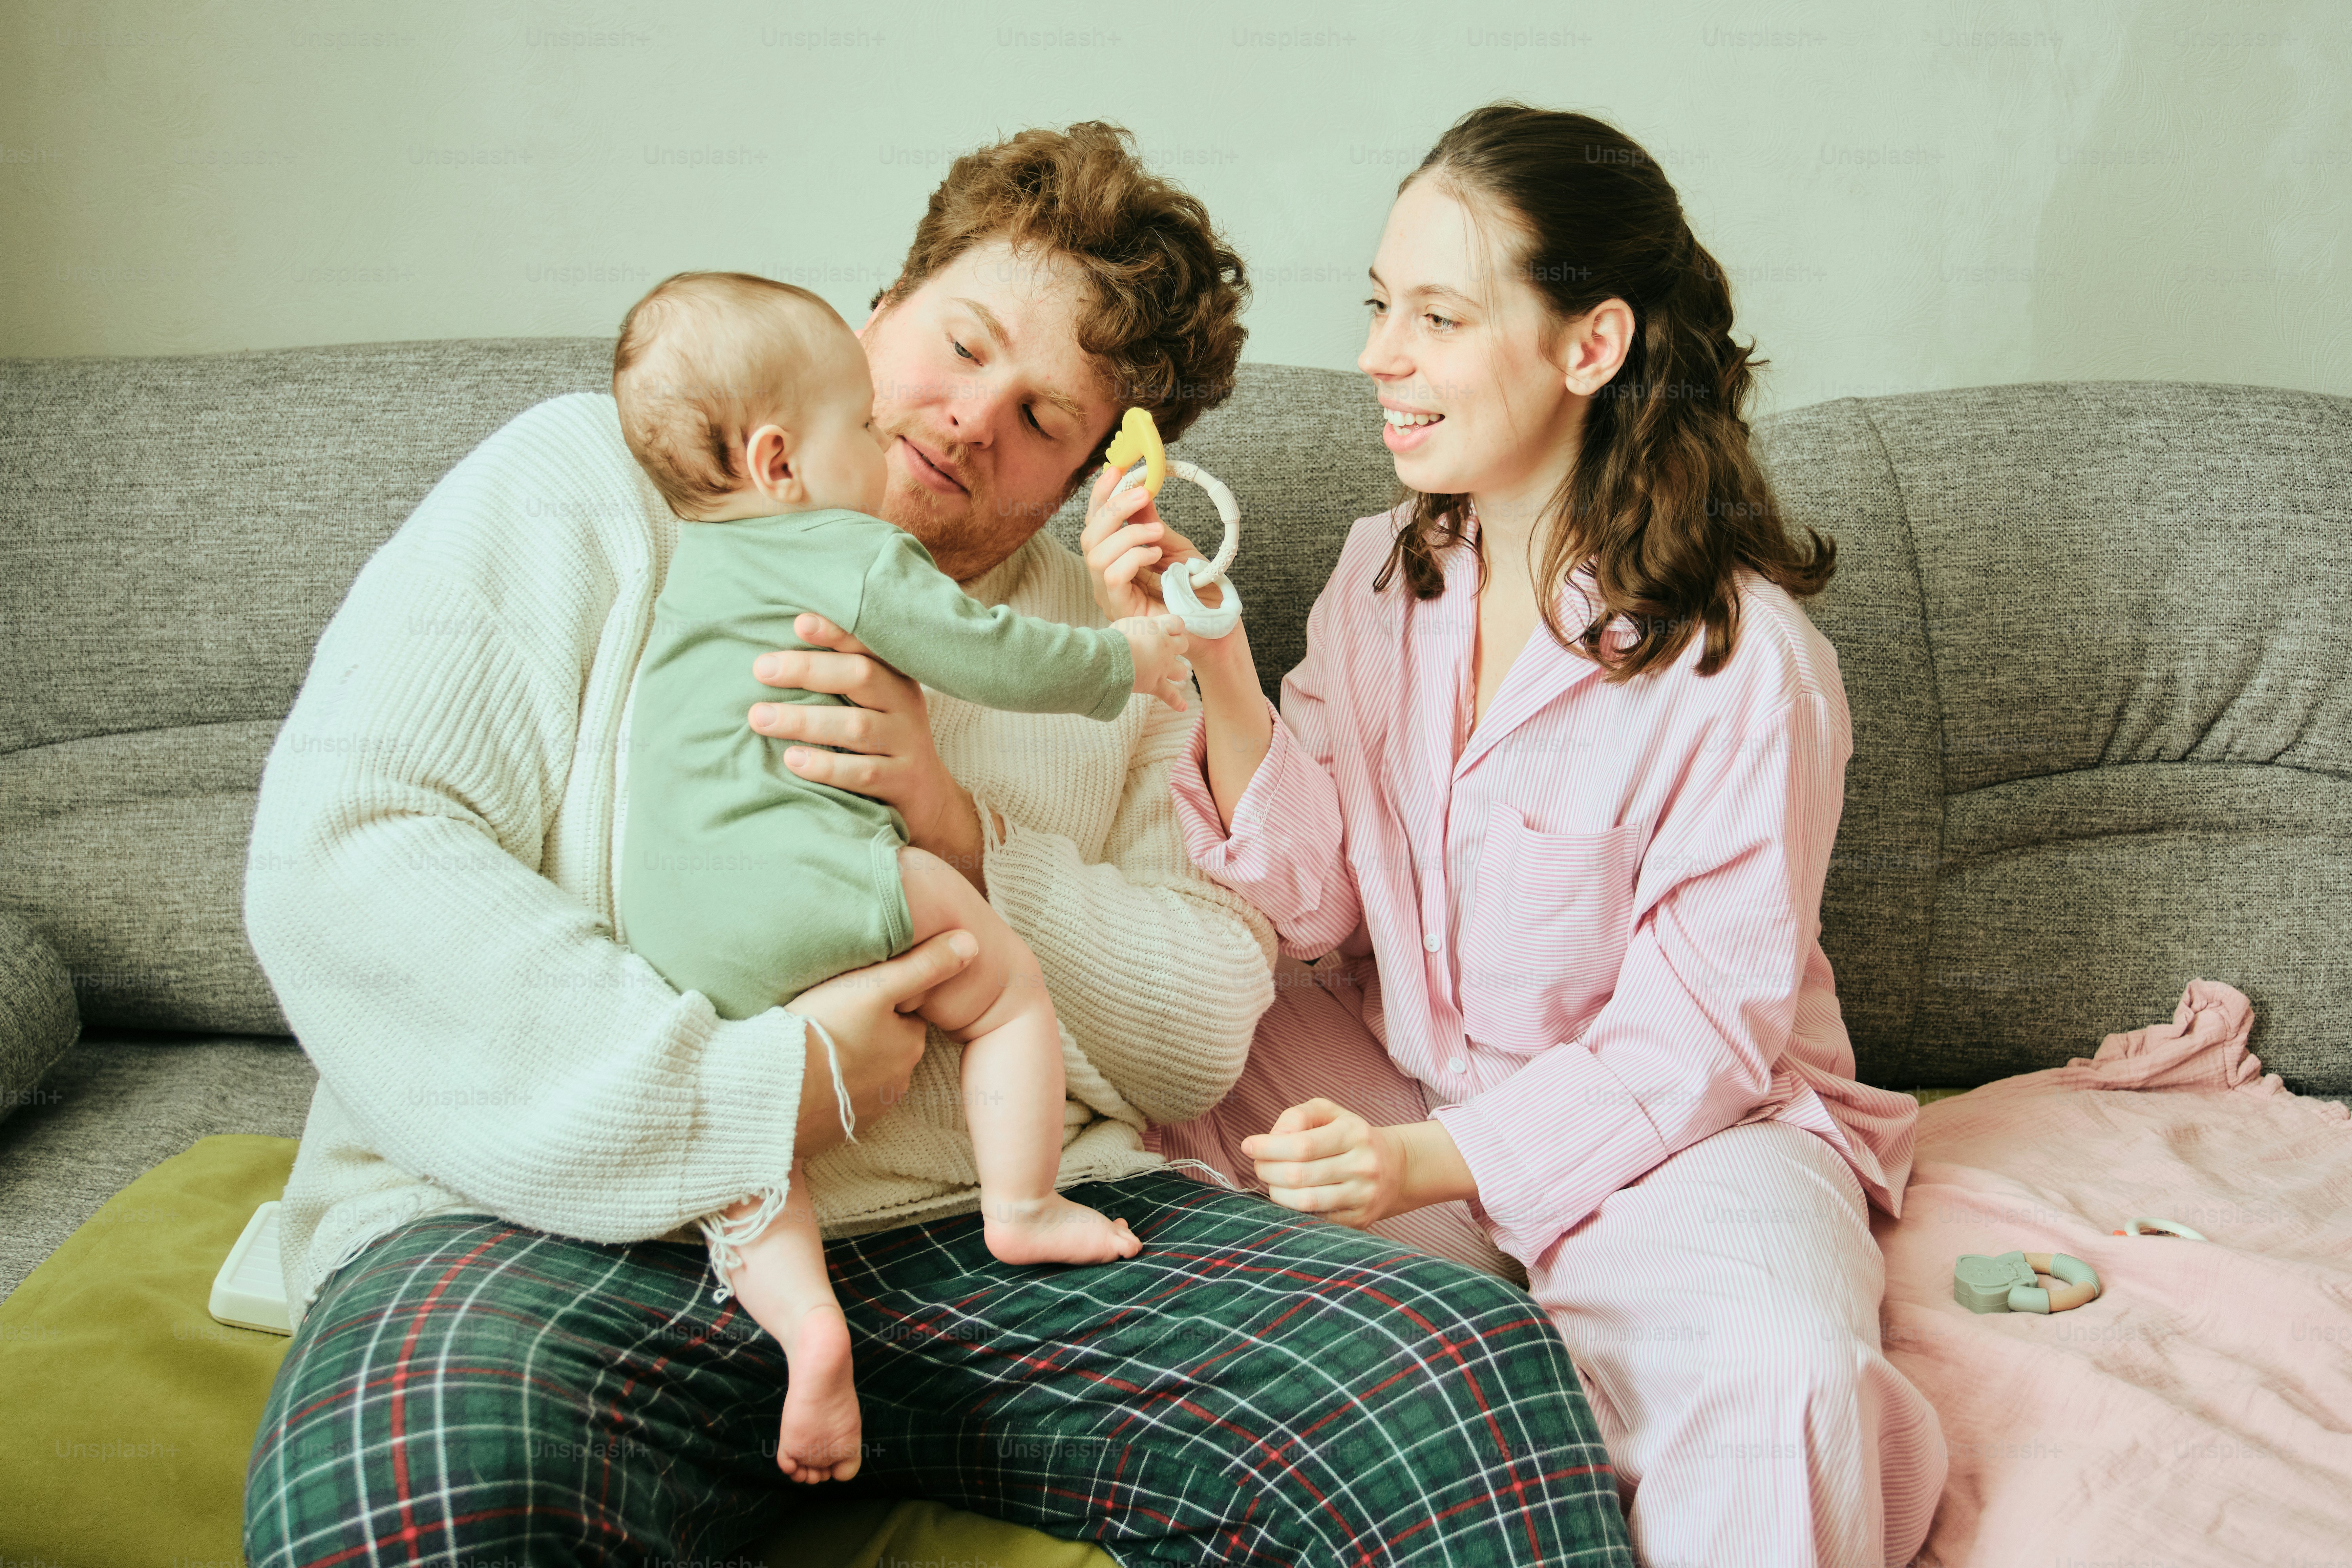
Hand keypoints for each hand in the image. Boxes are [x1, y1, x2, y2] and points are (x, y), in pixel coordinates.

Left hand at [749, 614, 990, 884]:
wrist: (928, 798)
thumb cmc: (881, 741)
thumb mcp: (873, 703)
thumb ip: (838, 678)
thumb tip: (774, 658)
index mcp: (895, 677)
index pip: (866, 645)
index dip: (835, 633)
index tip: (798, 624)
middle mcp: (904, 705)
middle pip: (860, 676)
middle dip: (808, 670)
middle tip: (761, 669)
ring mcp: (906, 744)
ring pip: (856, 726)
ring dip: (804, 720)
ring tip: (759, 717)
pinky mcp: (901, 781)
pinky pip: (861, 772)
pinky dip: (825, 765)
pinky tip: (792, 760)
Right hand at [784, 929, 978, 1157]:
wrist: (777, 1090)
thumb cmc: (825, 1030)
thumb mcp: (875, 986)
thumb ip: (924, 965)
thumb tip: (972, 944)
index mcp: (910, 1047)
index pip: (906, 1016)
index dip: (881, 1002)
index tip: (854, 997)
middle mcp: (897, 1083)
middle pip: (886, 1045)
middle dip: (866, 1033)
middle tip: (830, 1018)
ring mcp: (868, 1109)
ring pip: (864, 1072)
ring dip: (846, 1061)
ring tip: (815, 1044)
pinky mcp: (839, 1126)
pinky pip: (841, 1098)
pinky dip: (829, 1087)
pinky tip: (806, 1073)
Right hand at [1078, 463, 1223, 623]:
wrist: (1216, 627)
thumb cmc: (1196, 592)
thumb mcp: (1174, 547)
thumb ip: (1151, 523)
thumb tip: (1140, 489)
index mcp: (1115, 560)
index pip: (1096, 524)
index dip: (1101, 496)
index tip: (1116, 471)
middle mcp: (1106, 578)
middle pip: (1089, 536)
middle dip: (1112, 508)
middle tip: (1142, 493)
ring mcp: (1110, 596)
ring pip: (1095, 555)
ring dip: (1128, 533)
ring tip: (1157, 533)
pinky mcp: (1121, 610)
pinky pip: (1112, 576)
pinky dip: (1133, 557)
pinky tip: (1155, 555)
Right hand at [1115, 613, 1191, 710]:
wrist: (1111, 659)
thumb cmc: (1113, 639)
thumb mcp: (1125, 624)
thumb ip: (1136, 627)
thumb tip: (1133, 631)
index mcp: (1157, 628)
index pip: (1177, 623)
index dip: (1174, 626)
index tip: (1168, 628)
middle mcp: (1165, 647)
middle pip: (1184, 644)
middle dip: (1177, 646)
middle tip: (1166, 649)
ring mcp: (1163, 667)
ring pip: (1181, 670)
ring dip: (1177, 671)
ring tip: (1170, 672)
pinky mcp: (1156, 685)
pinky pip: (1171, 696)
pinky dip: (1177, 702)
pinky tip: (1182, 707)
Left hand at [1240, 1098, 1410, 1227]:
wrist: (1396, 1168)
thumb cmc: (1349, 1136)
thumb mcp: (1328, 1113)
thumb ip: (1297, 1116)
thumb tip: (1273, 1138)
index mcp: (1354, 1133)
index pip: (1302, 1145)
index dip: (1268, 1147)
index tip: (1248, 1146)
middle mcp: (1363, 1165)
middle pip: (1298, 1175)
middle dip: (1267, 1170)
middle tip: (1259, 1165)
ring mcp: (1363, 1196)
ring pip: (1305, 1201)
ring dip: (1276, 1193)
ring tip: (1272, 1181)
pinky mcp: (1360, 1220)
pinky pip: (1316, 1219)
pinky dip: (1294, 1210)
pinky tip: (1289, 1198)